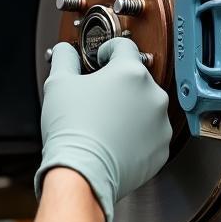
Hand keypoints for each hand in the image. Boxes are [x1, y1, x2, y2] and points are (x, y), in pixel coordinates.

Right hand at [35, 38, 172, 221]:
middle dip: (117, 84)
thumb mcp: (58, 83)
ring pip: (145, 106)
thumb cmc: (72, 130)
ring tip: (105, 121)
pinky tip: (115, 138)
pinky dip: (136, 133)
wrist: (83, 174)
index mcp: (130, 72)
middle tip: (97, 96)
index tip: (99, 60)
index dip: (107, 50)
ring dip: (130, 109)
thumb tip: (65, 50)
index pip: (123, 46)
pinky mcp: (161, 148)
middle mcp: (153, 95)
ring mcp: (160, 123)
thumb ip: (65, 57)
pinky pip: (150, 133)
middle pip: (135, 78)